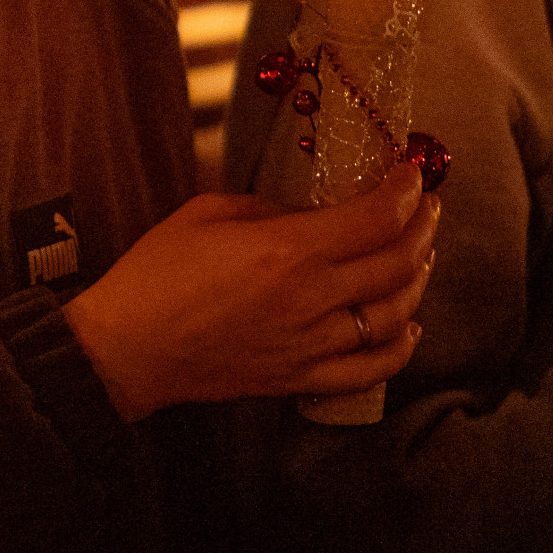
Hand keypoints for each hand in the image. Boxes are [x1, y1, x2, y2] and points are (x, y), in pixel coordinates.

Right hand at [61, 162, 437, 420]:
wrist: (127, 347)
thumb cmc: (156, 272)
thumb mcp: (208, 212)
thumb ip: (269, 206)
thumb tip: (310, 210)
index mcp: (287, 250)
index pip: (375, 219)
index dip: (405, 191)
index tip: (413, 173)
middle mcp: (311, 299)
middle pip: (397, 263)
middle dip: (422, 227)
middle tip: (425, 205)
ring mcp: (310, 345)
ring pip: (394, 315)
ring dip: (417, 280)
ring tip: (419, 255)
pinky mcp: (300, 379)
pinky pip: (370, 370)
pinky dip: (400, 347)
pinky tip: (407, 325)